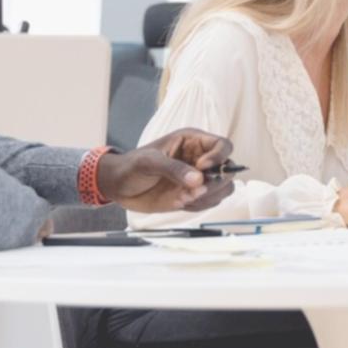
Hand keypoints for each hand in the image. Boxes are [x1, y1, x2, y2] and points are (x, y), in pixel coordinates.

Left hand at [97, 129, 235, 212]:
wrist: (118, 186)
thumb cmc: (131, 166)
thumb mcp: (150, 162)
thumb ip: (174, 169)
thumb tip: (199, 179)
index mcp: (193, 141)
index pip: (223, 146)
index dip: (219, 158)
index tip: (202, 169)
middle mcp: (201, 159)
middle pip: (229, 169)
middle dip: (216, 181)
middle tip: (195, 190)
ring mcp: (199, 179)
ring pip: (224, 188)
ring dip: (210, 196)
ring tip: (185, 197)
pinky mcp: (193, 196)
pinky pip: (210, 202)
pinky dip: (200, 205)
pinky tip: (181, 202)